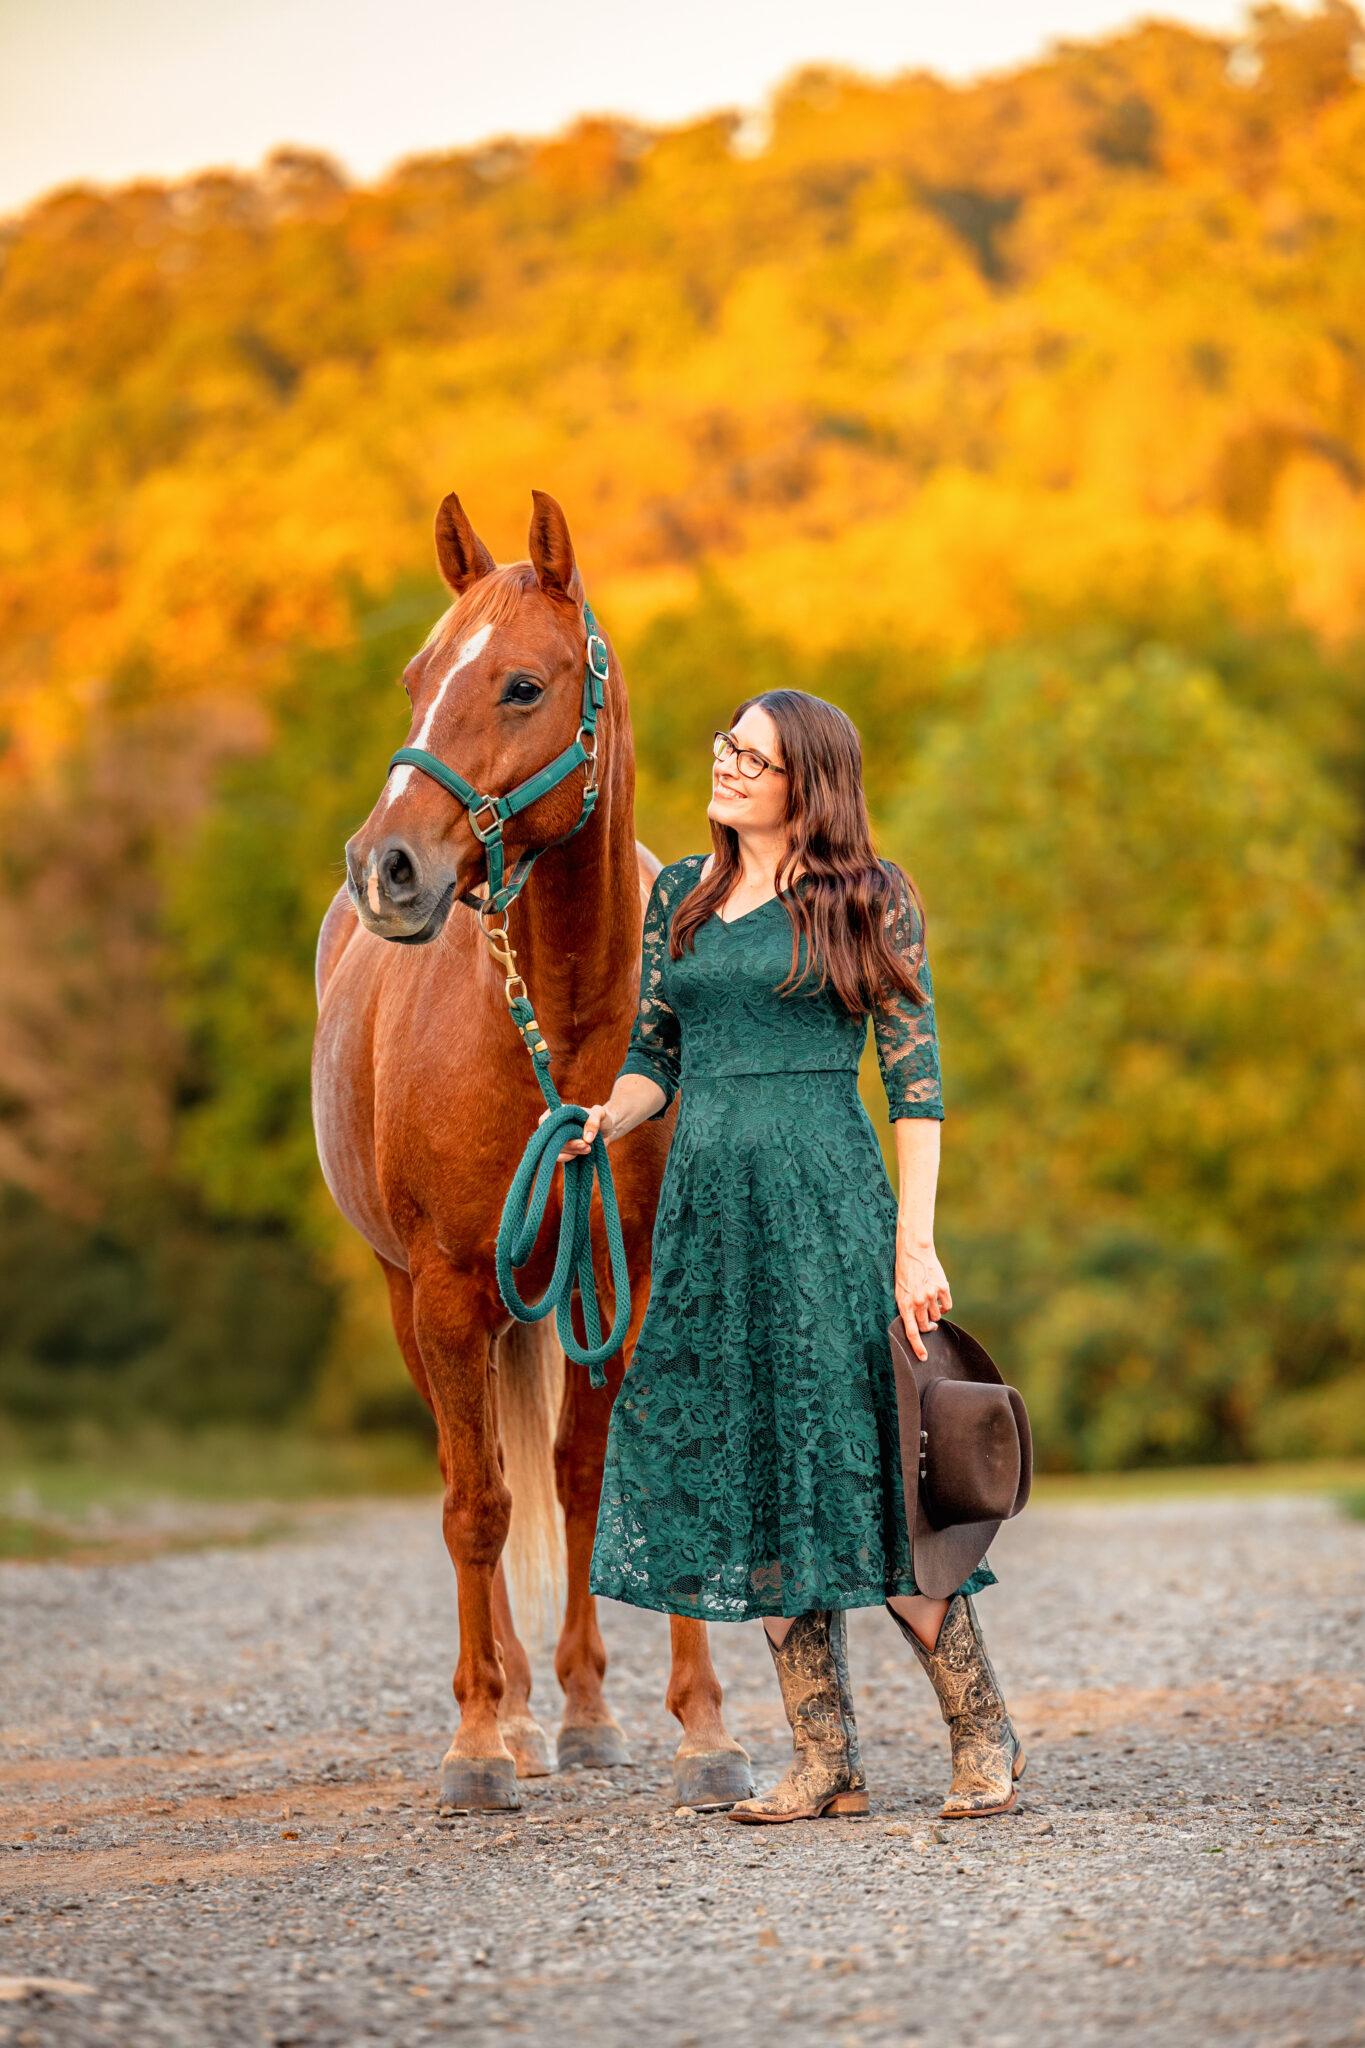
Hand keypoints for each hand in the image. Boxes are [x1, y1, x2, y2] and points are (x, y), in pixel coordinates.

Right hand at [539, 1102, 614, 1163]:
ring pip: (555, 1150)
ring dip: (571, 1151)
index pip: (545, 1121)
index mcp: (559, 1112)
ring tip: (588, 1148)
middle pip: (551, 1139)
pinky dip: (568, 1158)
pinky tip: (579, 1155)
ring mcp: (558, 1139)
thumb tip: (586, 1139)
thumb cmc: (602, 1117)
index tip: (571, 1133)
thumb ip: (593, 1120)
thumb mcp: (600, 1113)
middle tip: (586, 1144)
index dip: (553, 1130)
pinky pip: (559, 1158)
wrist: (608, 1130)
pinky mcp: (564, 1150)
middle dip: (569, 1144)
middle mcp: (555, 1126)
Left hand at [894, 1240, 951, 1361]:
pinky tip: (939, 1296)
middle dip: (927, 1326)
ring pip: (937, 1317)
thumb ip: (908, 1309)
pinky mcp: (942, 1288)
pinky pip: (947, 1306)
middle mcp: (918, 1302)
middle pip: (926, 1326)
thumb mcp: (900, 1292)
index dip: (918, 1347)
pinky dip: (944, 1305)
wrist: (914, 1252)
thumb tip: (921, 1325)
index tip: (924, 1357)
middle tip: (928, 1322)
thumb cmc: (905, 1273)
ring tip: (929, 1299)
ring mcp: (931, 1295)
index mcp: (904, 1305)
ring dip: (935, 1313)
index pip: (911, 1332)